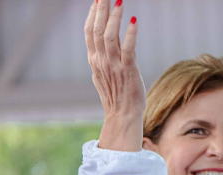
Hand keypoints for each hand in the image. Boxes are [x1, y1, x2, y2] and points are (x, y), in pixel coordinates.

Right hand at [84, 0, 143, 151]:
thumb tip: (110, 31)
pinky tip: (133, 21)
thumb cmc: (117, 93)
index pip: (89, 32)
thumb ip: (107, 52)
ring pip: (109, 36)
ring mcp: (113, 66)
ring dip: (114, 18)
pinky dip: (129, 34)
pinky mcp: (127, 71)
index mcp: (94, 60)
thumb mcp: (107, 70)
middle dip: (101, 10)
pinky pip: (127, 49)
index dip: (92, 14)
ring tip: (119, 2)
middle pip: (96, 30)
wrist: (123, 115)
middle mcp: (100, 61)